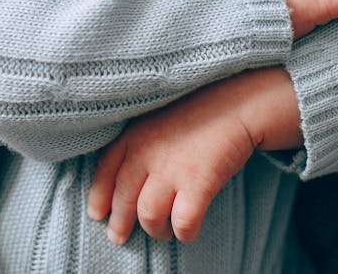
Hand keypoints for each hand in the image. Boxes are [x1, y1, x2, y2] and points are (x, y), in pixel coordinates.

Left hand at [86, 67, 301, 243]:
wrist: (239, 100)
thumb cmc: (203, 107)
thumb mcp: (160, 114)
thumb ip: (142, 140)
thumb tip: (131, 174)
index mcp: (136, 133)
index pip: (106, 169)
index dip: (99, 196)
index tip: (97, 214)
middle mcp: (148, 152)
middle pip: (124, 198)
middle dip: (120, 223)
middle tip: (120, 236)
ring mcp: (172, 168)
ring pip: (149, 216)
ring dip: (155, 230)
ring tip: (163, 231)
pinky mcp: (199, 183)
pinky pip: (183, 222)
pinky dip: (184, 232)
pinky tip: (188, 231)